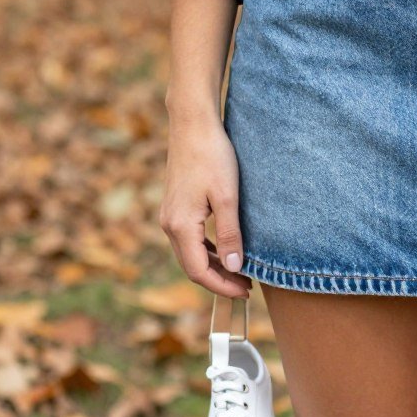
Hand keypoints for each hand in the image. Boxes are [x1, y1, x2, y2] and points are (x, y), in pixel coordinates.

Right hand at [158, 111, 252, 298]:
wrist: (193, 125)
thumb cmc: (213, 156)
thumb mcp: (227, 197)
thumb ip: (230, 234)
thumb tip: (235, 268)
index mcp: (181, 226)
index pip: (199, 271)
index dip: (222, 286)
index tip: (246, 291)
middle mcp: (169, 224)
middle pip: (192, 267)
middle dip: (219, 280)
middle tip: (247, 286)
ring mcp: (170, 215)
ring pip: (190, 254)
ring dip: (213, 266)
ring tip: (240, 272)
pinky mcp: (175, 206)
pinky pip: (189, 239)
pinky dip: (207, 250)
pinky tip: (225, 249)